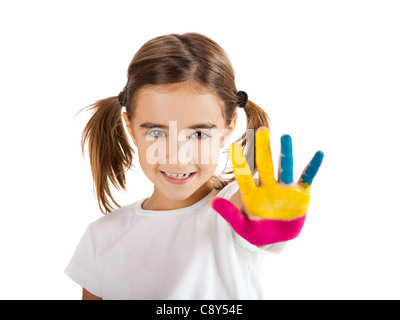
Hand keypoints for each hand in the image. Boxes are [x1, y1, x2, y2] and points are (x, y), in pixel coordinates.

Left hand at [211, 128, 323, 244]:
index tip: (233, 148)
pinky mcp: (301, 193)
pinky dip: (313, 166)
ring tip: (285, 136)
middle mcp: (269, 186)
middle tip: (262, 130)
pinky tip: (318, 153)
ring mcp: (286, 188)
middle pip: (266, 165)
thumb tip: (212, 203)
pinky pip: (307, 177)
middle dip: (264, 149)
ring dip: (286, 153)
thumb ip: (230, 215)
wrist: (278, 237)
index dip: (240, 163)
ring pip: (285, 167)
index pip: (244, 176)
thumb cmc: (258, 232)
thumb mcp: (243, 227)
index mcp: (254, 194)